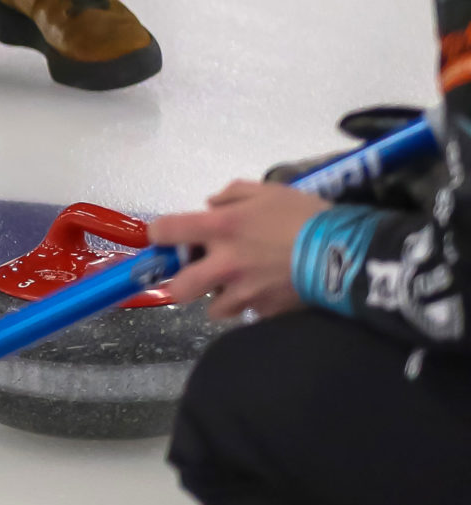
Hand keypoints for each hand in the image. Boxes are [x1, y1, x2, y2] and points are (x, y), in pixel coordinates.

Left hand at [149, 180, 329, 320]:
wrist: (346, 253)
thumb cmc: (305, 215)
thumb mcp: (268, 191)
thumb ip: (232, 195)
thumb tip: (211, 205)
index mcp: (220, 228)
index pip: (166, 231)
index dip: (158, 234)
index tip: (164, 236)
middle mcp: (224, 264)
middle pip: (179, 289)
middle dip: (179, 285)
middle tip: (194, 275)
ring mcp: (244, 293)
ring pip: (213, 309)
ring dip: (221, 297)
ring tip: (238, 285)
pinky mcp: (266, 312)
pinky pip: (249, 313)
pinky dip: (253, 305)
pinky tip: (268, 292)